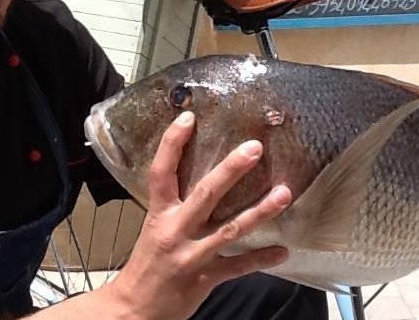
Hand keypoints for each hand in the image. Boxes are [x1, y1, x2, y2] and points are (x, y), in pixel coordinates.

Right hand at [105, 111, 291, 319]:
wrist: (134, 310)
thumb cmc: (147, 265)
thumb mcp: (154, 228)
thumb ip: (175, 207)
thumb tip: (204, 180)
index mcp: (158, 214)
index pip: (161, 172)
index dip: (172, 144)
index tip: (188, 117)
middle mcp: (175, 230)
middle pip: (204, 194)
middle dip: (231, 170)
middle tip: (254, 148)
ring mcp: (191, 255)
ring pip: (230, 229)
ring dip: (259, 211)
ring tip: (284, 193)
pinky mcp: (205, 279)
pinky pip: (238, 267)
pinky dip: (261, 258)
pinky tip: (283, 250)